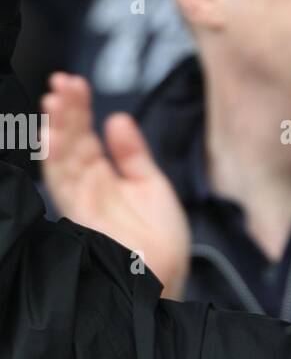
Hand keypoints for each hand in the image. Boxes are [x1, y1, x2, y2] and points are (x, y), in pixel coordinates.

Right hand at [41, 74, 191, 298]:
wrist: (169, 276)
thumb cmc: (161, 240)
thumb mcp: (152, 185)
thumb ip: (132, 153)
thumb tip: (116, 118)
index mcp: (103, 178)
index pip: (85, 137)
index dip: (78, 110)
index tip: (74, 82)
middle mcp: (87, 188)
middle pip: (71, 143)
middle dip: (65, 113)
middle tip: (62, 82)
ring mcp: (82, 203)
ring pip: (61, 161)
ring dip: (56, 130)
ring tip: (54, 101)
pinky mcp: (81, 220)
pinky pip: (63, 187)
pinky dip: (56, 161)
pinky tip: (52, 138)